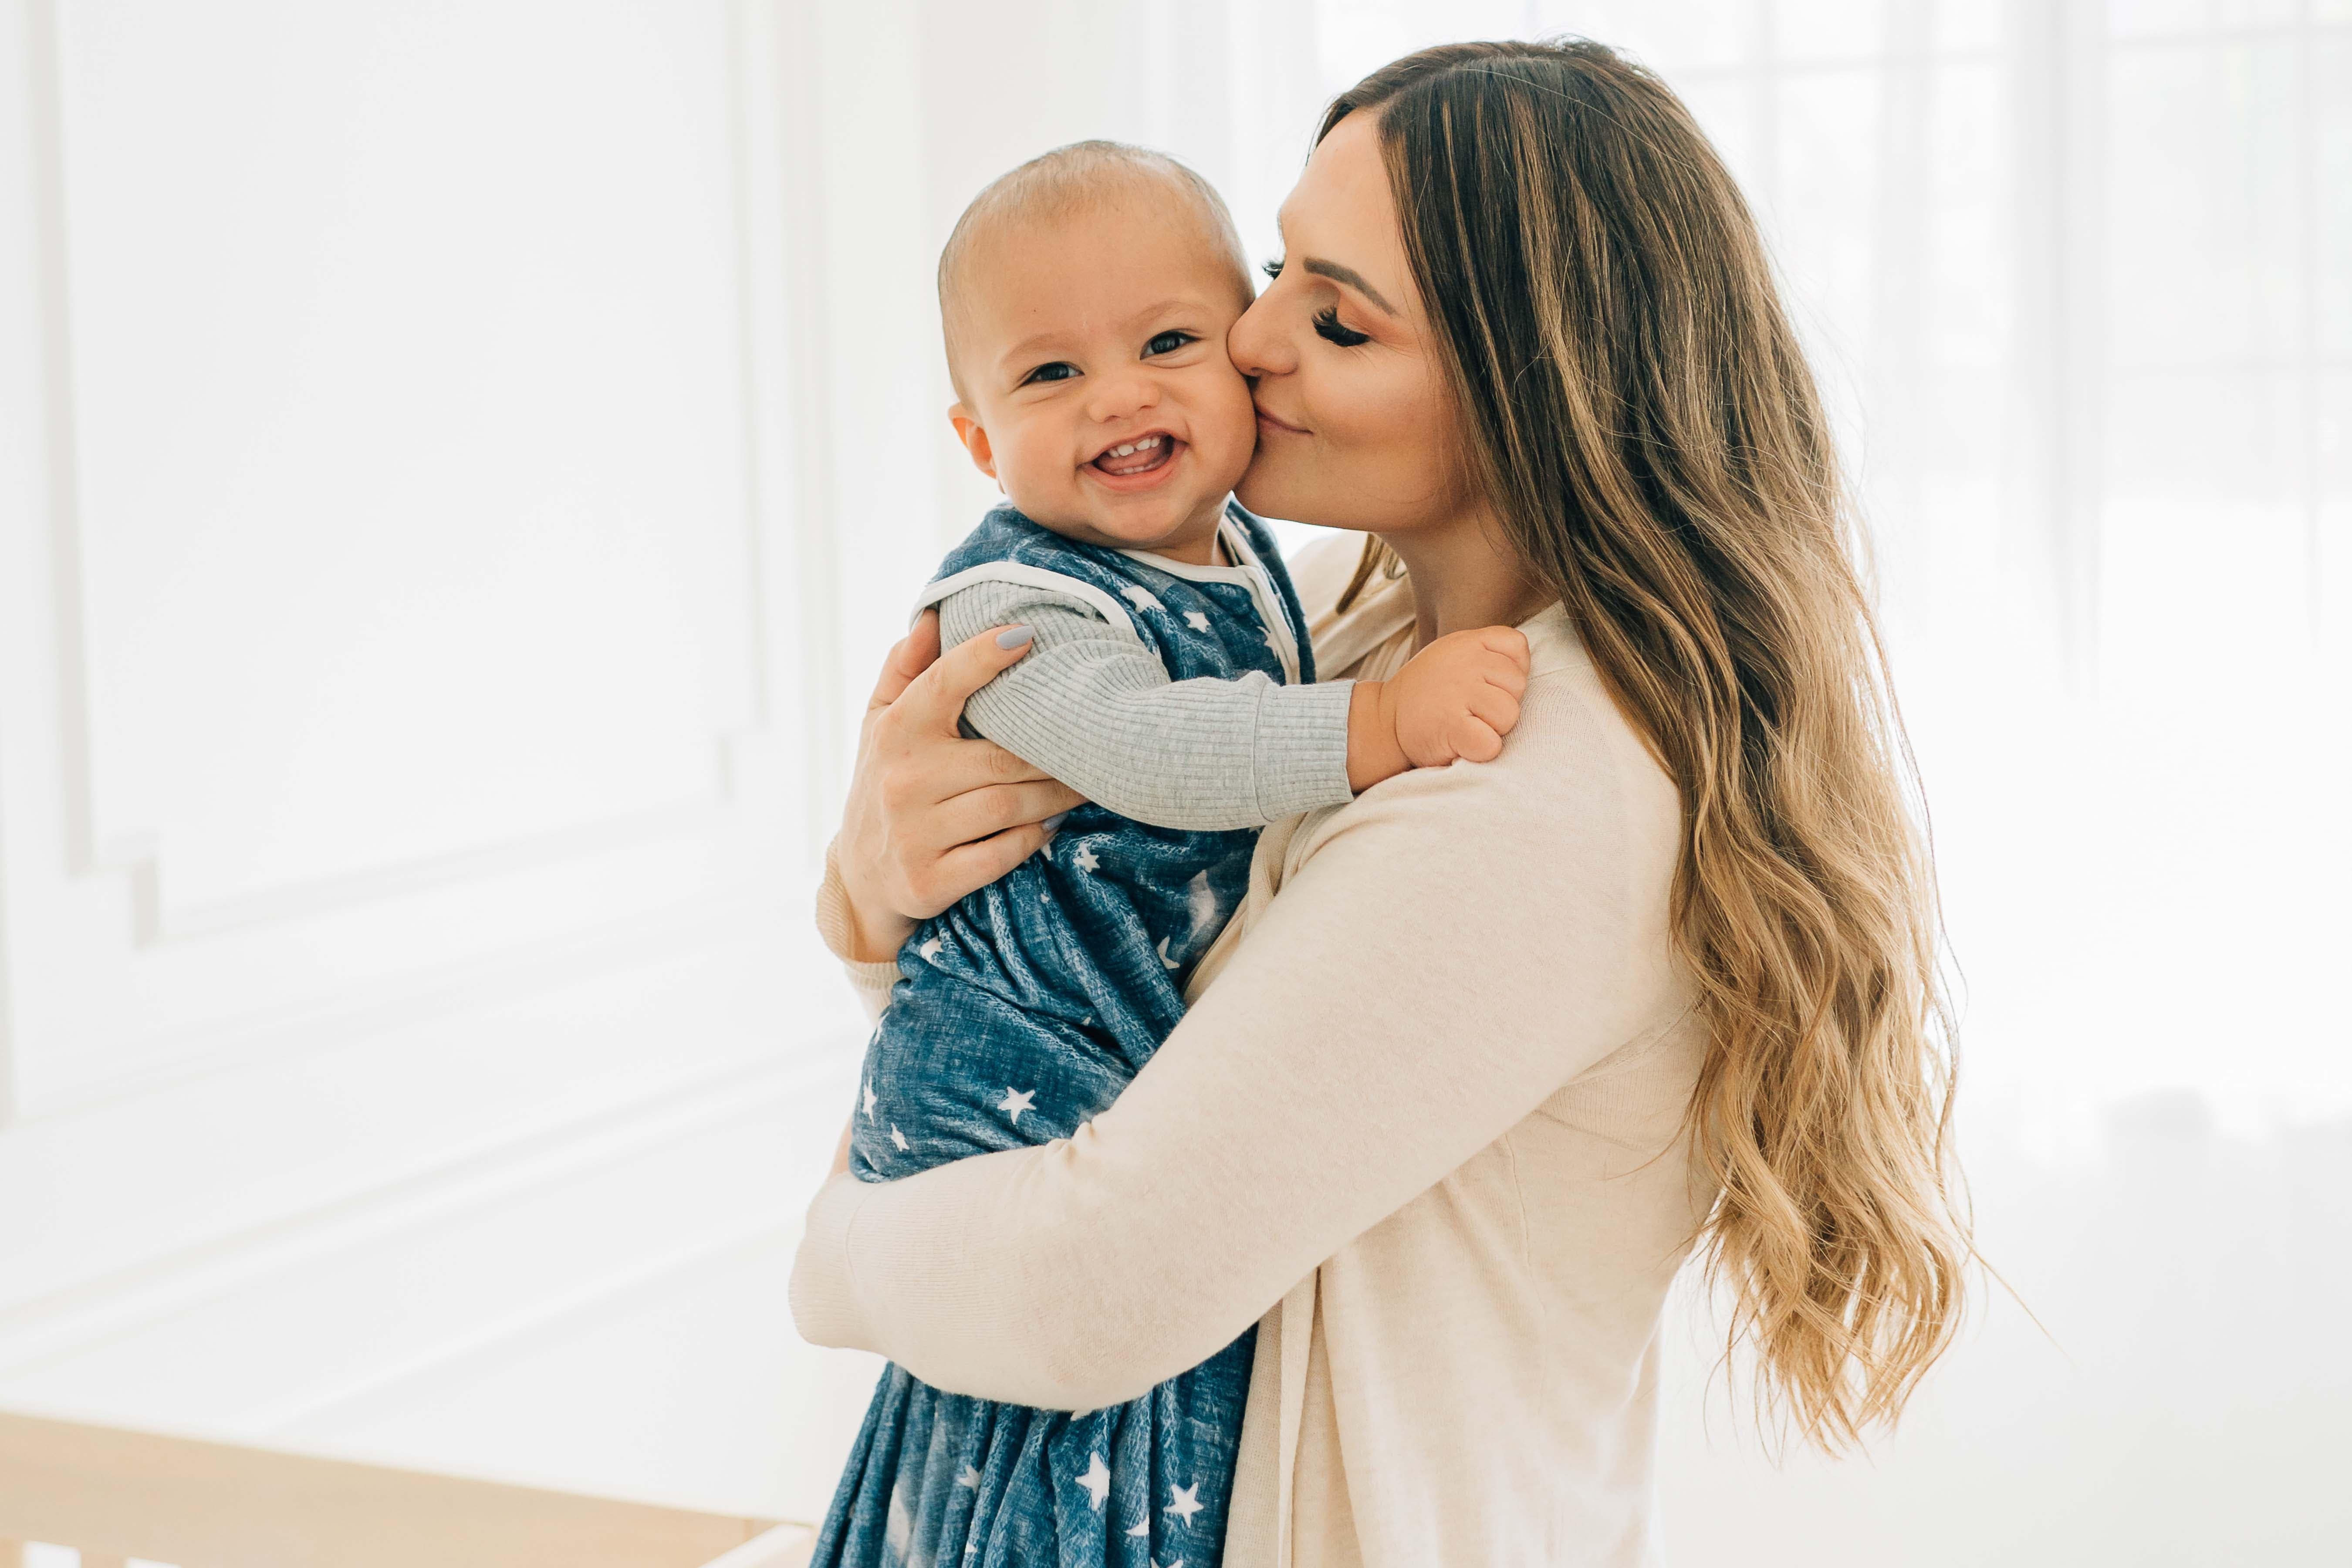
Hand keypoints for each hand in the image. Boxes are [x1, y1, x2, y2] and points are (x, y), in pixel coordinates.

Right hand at [836, 612, 1086, 960]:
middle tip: (1093, 741)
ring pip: (1009, 806)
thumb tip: (932, 615)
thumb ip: (904, 669)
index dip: (985, 655)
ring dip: (1056, 796)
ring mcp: (915, 834)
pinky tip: (1051, 826)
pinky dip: (1033, 839)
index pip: (943, 683)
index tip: (1028, 634)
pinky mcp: (931, 881)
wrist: (860, 878)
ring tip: (1084, 783)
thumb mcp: (879, 723)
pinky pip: (1002, 854)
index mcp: (895, 732)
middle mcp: (903, 780)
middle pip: (1002, 757)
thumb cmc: (884, 782)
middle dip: (1055, 752)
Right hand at [1372, 626, 1529, 772]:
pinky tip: (1462, 744)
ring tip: (1466, 725)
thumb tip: (1522, 668)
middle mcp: (1465, 663)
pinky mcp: (1451, 726)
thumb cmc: (1426, 694)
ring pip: (1509, 715)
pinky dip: (1481, 751)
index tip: (1487, 684)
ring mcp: (1458, 693)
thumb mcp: (1451, 655)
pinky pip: (1491, 744)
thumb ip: (1485, 652)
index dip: (1510, 670)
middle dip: (1501, 703)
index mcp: (1467, 643)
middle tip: (1471, 709)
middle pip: (1518, 685)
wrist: (1383, 722)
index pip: (1517, 646)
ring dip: (1493, 728)